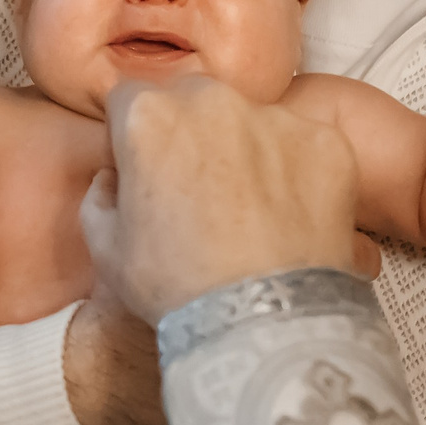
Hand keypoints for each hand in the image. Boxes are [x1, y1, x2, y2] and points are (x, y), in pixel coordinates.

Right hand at [85, 76, 361, 324]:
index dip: (131, 138)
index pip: (129, 101)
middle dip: (190, 134)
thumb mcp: (105, 249)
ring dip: (246, 150)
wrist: (263, 325)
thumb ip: (99, 195)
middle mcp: (212, 99)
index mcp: (148, 115)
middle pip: (192, 100)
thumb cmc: (176, 287)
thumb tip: (114, 176)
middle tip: (199, 191)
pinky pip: (304, 146)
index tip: (143, 171)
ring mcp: (275, 117)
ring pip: (251, 120)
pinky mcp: (326, 142)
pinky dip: (297, 172)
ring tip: (251, 211)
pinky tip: (289, 217)